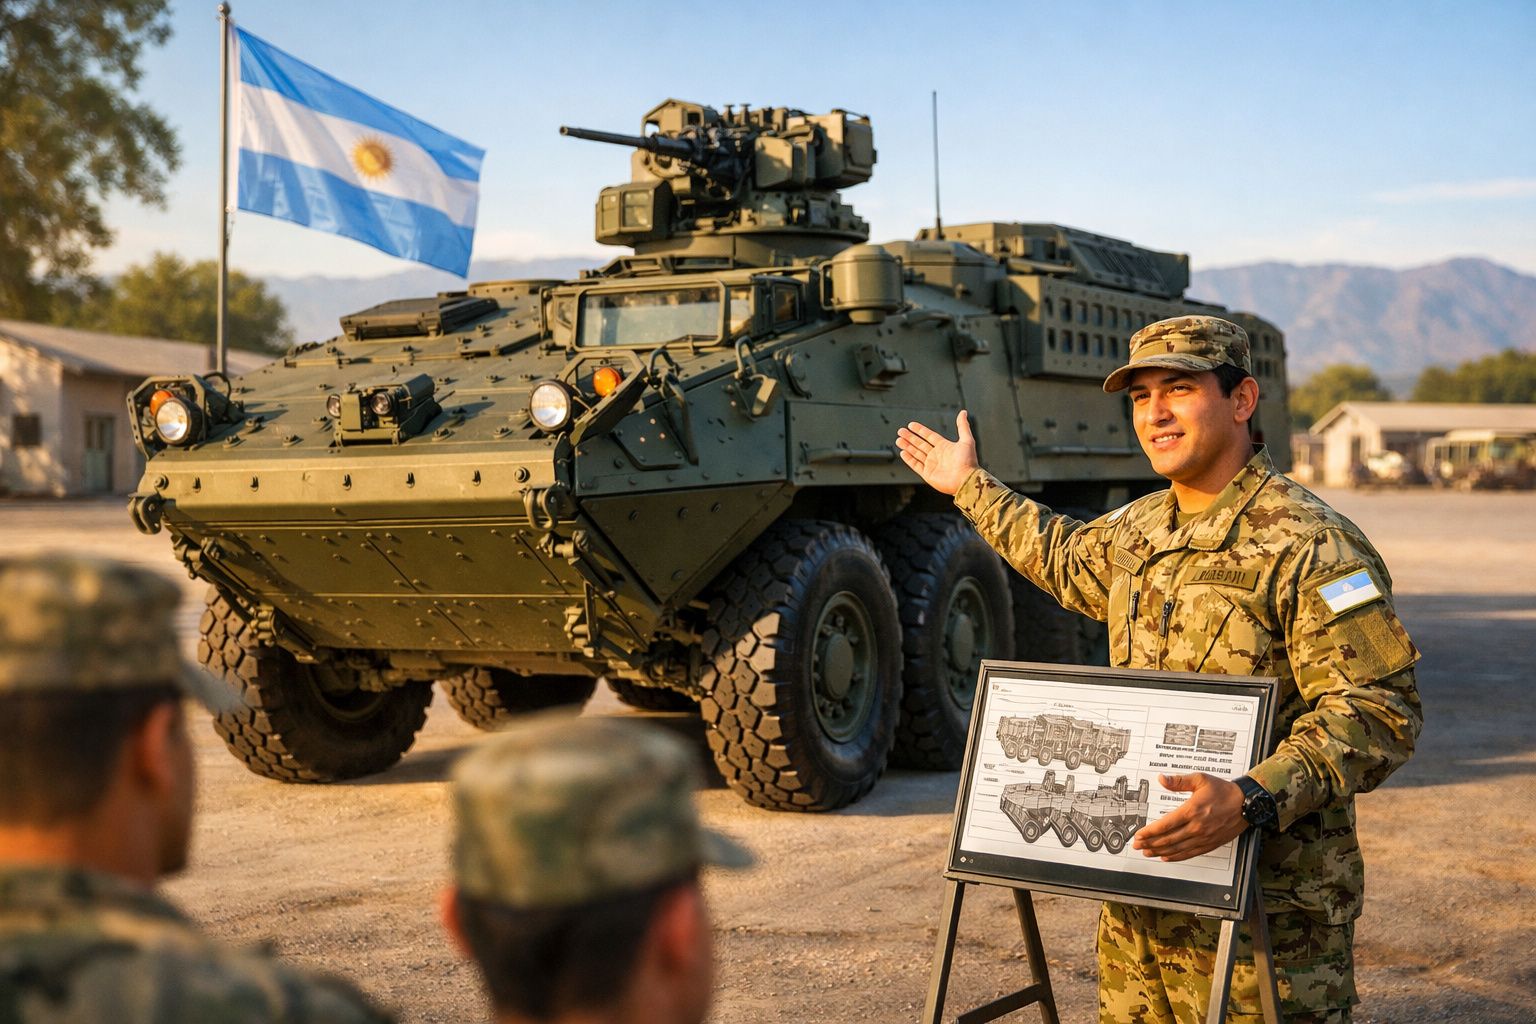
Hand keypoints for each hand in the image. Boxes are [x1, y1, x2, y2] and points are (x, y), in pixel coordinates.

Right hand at [895, 411, 978, 495]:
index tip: (911, 425)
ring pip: (916, 453)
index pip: (929, 436)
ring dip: (907, 446)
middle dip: (910, 437)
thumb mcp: (967, 440)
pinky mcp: (928, 474)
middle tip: (900, 431)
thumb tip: (963, 412)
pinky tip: (903, 452)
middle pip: (920, 444)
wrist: (966, 479)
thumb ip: (963, 426)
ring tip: (898, 440)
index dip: (920, 430)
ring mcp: (932, 465)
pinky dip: (909, 459)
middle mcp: (937, 455)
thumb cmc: (968, 461)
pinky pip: (916, 465)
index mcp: (945, 447)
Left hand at [1131, 772, 1246, 861]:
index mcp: (1192, 810)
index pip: (1165, 824)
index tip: (1139, 834)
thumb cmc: (1224, 791)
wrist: (1246, 803)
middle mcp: (1197, 827)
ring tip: (1148, 852)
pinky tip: (1167, 857)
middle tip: (1137, 845)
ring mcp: (1204, 837)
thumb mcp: (1200, 779)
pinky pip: (1190, 853)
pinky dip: (1177, 857)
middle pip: (1168, 839)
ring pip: (1177, 849)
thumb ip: (1179, 781)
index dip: (1149, 831)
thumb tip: (1162, 779)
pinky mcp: (1210, 844)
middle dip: (1150, 843)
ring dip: (1160, 852)